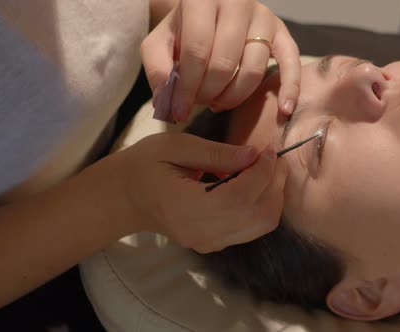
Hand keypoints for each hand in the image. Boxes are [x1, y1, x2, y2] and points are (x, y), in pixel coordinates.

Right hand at [102, 132, 286, 252]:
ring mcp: (209, 243)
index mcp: (188, 209)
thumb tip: (255, 154)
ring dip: (273, 195)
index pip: (242, 196)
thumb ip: (217, 153)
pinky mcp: (214, 243)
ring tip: (268, 167)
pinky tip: (255, 183)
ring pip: (262, 225)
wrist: (123, 198)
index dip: (264, 171)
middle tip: (274, 156)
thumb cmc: (144, 166)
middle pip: (260, 215)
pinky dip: (263, 205)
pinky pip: (252, 229)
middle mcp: (203, 233)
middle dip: (276, 182)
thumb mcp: (175, 147)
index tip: (270, 147)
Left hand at [141, 0, 300, 121]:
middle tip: (199, 102)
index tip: (179, 111)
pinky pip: (291, 61)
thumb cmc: (184, 29)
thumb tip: (168, 97)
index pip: (198, 51)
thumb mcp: (160, 42)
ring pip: (253, 70)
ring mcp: (263, 17)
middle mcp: (237, 2)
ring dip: (234, 97)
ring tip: (218, 103)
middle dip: (209, 93)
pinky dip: (290, 87)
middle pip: (225, 64)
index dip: (188, 87)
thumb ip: (157, 66)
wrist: (210, 10)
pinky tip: (285, 109)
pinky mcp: (282, 32)